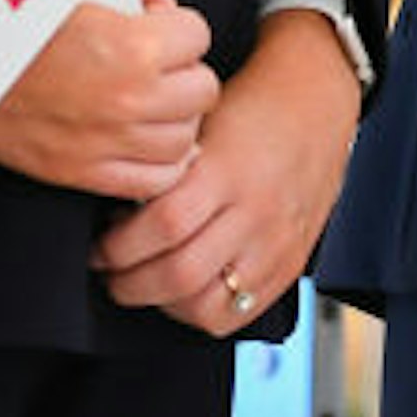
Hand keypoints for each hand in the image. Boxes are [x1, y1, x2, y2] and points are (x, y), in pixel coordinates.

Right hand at [0, 0, 217, 199]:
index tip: (154, 25)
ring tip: (150, 101)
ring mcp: (107, 141)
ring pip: (185, 140)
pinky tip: (142, 139)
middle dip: (183, 71)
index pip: (198, 35)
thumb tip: (165, 5)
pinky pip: (152, 181)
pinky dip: (158, 163)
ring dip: (174, 118)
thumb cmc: (16, 9)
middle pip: (201, 90)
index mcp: (134, 45)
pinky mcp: (82, 173)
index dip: (177, 26)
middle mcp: (129, 99)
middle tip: (157, 64)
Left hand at [96, 3, 363, 335]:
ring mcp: (275, 243)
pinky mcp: (289, 264)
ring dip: (162, 304)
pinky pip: (238, 314)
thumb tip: (113, 216)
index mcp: (227, 170)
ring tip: (146, 283)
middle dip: (128, 283)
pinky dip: (201, 312)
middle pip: (179, 274)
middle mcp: (255, 211)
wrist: (317, 101)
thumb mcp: (200, 126)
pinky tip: (186, 292)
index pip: (162, 226)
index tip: (99, 246)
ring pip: (206, 305)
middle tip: (110, 272)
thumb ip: (164, 171)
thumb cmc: (249, 108)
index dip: (117, 246)